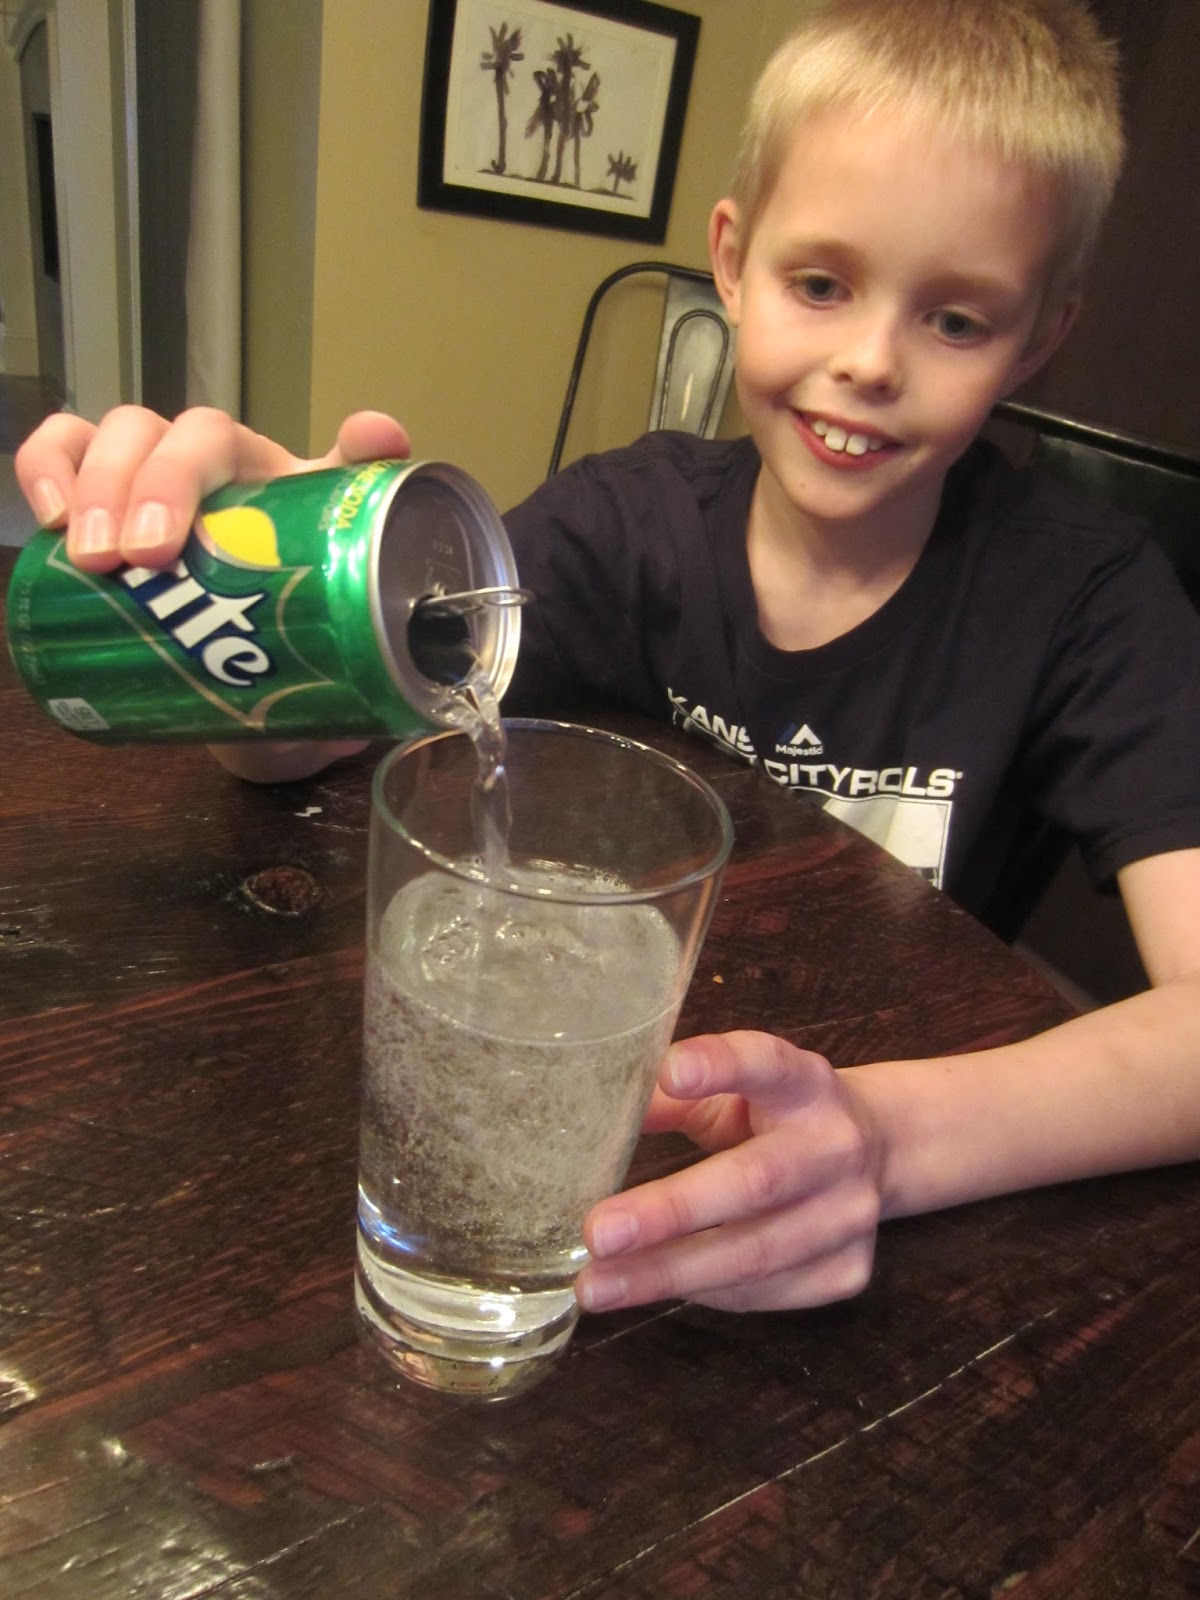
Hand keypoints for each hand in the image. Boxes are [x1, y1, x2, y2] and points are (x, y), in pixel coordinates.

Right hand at [15, 404, 407, 781]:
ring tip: (94, 558)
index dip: (359, 441)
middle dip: (168, 482)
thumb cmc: (290, 661)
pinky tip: (50, 517)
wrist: (240, 694)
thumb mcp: (337, 667)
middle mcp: (236, 474)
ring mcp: (163, 474)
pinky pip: (64, 452)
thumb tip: (378, 715)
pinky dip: (49, 467)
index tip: (359, 446)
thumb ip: (364, 671)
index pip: (343, 450)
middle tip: (149, 558)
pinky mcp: (100, 497)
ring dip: (105, 481)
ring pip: (130, 432)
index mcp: (306, 501)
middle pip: (202, 433)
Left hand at [575, 1032, 882, 1313]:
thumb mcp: (730, 1093)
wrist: (875, 1152)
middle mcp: (836, 1145)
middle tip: (597, 1233)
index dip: (721, 1066)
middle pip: (755, 1182)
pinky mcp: (849, 1270)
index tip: (670, 1071)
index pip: (766, 1063)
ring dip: (667, 1273)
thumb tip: (595, 1118)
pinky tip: (656, 1287)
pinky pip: (763, 1292)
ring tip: (597, 1285)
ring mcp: (850, 1214)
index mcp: (805, 1083)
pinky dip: (703, 1293)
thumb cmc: (774, 1117)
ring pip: (754, 1255)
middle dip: (670, 1212)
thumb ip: (672, 1101)